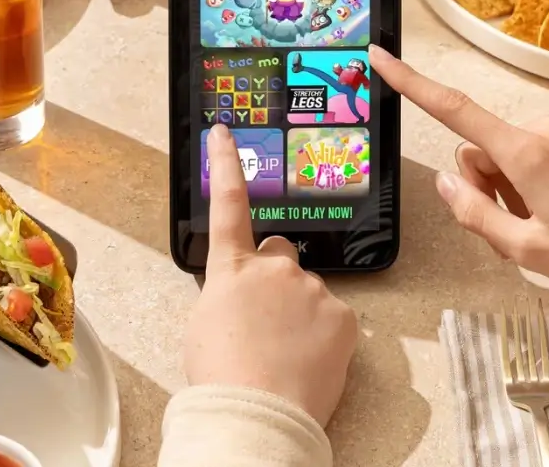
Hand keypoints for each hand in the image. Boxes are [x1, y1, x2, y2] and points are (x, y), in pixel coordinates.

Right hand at [183, 124, 356, 426]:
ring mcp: (310, 288)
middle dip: (276, 277)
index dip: (225, 163)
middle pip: (280, 254)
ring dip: (301, 312)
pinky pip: (334, 316)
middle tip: (267, 321)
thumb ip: (228, 292)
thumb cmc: (221, 377)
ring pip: (308, 290)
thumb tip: (244, 293)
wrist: (257, 415)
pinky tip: (309, 360)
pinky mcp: (342, 314)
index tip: (224, 131)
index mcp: (232, 269)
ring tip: (285, 353)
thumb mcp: (206, 324)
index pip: (228, 204)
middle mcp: (273, 266)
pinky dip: (325, 334)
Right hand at [369, 46, 548, 298]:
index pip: (453, 109)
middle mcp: (544, 128)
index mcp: (524, 152)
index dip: (411, 83)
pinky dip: (542, 174)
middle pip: (483, 146)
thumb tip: (446, 184)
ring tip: (547, 218)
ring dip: (515, 181)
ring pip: (513, 148)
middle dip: (486, 181)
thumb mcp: (525, 249)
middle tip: (515, 222)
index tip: (382, 59)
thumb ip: (475, 213)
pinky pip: (544, 147)